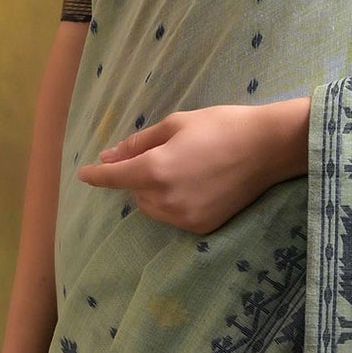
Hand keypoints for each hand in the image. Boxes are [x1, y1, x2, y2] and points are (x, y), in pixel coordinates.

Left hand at [76, 98, 308, 233]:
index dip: (97, 175)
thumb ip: (138, 144)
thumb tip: (108, 156)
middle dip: (141, 176)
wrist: (268, 148)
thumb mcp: (176, 125)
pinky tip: (199, 185)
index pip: (114, 178)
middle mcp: (166, 199)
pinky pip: (175, 217)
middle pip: (136, 193)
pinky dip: (177, 203)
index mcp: (156, 169)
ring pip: (154, 208)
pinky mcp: (202, 227)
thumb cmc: (221, 126)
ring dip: (157, 192)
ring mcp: (185, 217)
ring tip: (186, 170)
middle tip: (168, 155)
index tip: (83, 174)